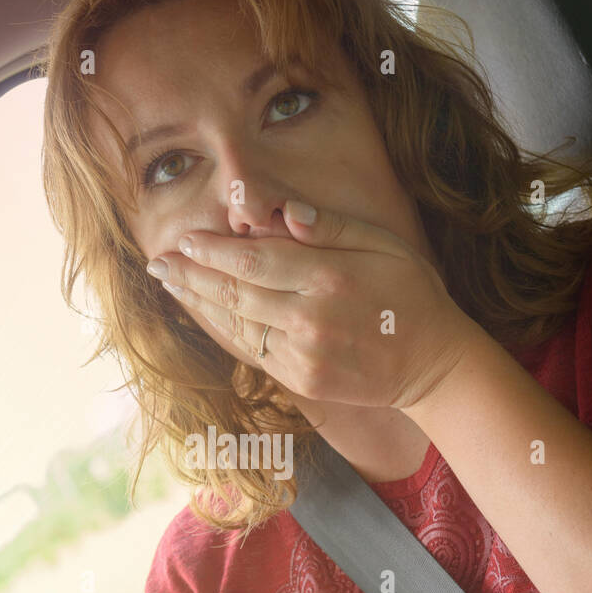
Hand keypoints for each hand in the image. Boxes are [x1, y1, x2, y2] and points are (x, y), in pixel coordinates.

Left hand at [147, 200, 477, 411]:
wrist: (433, 363)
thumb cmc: (409, 293)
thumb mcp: (382, 244)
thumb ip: (330, 227)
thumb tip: (284, 212)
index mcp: (328, 277)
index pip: (253, 259)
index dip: (212, 250)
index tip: (183, 239)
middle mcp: (309, 318)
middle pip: (234, 292)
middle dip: (190, 275)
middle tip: (158, 263)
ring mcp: (303, 355)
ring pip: (236, 325)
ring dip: (198, 304)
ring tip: (170, 284)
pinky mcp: (301, 380)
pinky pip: (251, 350)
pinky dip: (224, 330)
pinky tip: (206, 313)